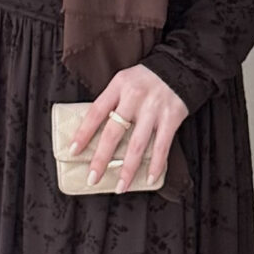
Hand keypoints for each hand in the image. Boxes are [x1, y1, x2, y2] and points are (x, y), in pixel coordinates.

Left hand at [68, 64, 187, 193]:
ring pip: (137, 144)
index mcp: (118, 86)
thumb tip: (95, 134)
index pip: (96, 112)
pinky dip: (156, 164)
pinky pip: (162, 145)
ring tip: (120, 187)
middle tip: (93, 178)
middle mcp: (135, 97)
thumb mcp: (124, 81)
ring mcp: (154, 108)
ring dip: (128, 169)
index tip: (74, 151)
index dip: (84, 133)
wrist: (180, 66)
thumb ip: (112, 102)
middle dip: (102, 158)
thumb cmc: (145, 79)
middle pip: (114, 132)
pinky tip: (150, 179)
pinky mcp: (172, 116)